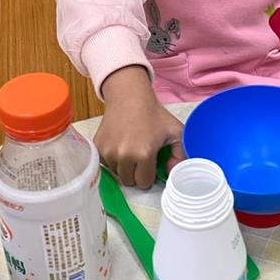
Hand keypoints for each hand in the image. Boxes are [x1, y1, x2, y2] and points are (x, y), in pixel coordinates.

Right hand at [96, 65, 183, 187]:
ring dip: (123, 167)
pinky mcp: (97, 146)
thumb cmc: (153, 114)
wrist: (130, 96)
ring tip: (131, 149)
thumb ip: (181, 155)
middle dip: (136, 173)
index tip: (151, 164)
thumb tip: (172, 172)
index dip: (149, 175)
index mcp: (144, 154)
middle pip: (129, 181)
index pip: (144, 183)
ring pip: (116, 173)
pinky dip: (112, 159)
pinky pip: (105, 164)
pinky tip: (120, 145)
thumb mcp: (176, 131)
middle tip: (141, 157)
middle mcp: (124, 155)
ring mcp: (108, 151)